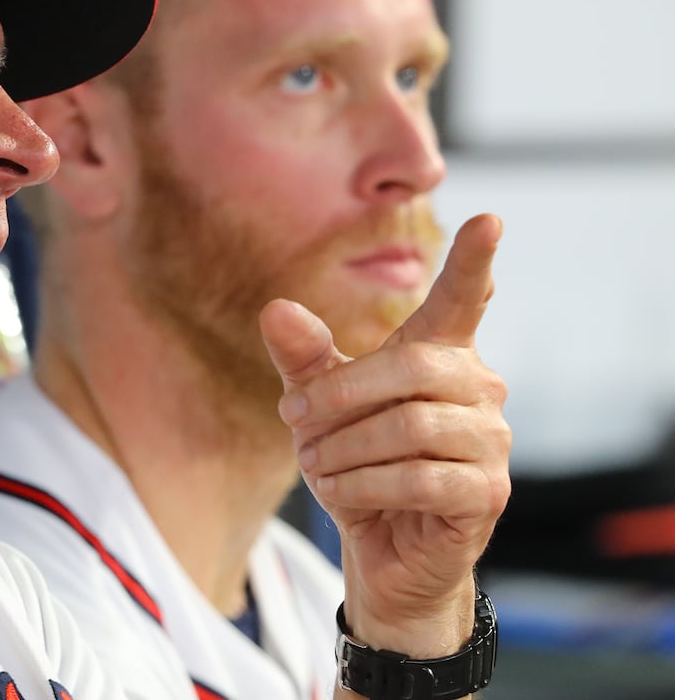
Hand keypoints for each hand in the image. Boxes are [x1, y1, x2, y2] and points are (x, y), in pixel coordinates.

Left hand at [260, 213, 510, 655]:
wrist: (381, 547)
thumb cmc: (357, 461)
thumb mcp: (319, 405)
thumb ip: (303, 357)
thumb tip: (275, 308)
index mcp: (440, 355)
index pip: (464, 300)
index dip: (474, 262)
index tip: (488, 219)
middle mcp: (478, 388)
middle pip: (412, 367)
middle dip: (341, 393)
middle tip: (293, 415)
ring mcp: (491, 442)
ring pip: (410, 427)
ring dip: (345, 447)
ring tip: (314, 463)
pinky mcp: (486, 494)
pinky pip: (417, 479)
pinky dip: (362, 485)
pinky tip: (339, 491)